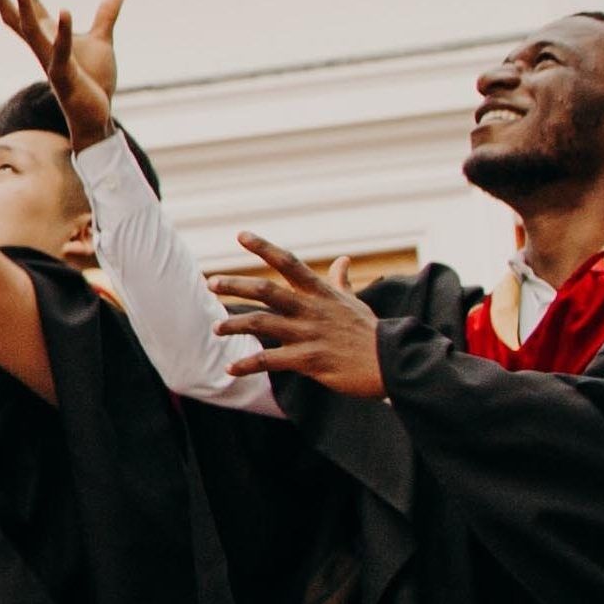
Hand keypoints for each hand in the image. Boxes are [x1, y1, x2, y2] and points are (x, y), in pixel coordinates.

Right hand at [0, 0, 121, 148]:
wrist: (94, 114)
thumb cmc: (93, 80)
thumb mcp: (101, 40)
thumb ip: (106, 15)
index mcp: (48, 37)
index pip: (31, 6)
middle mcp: (42, 47)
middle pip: (17, 17)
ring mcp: (50, 60)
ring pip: (31, 29)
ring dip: (25, 5)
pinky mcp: (64, 74)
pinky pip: (61, 49)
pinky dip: (62, 30)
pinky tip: (64, 10)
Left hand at [209, 235, 387, 399]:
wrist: (392, 362)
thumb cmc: (371, 332)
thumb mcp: (355, 302)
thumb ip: (340, 281)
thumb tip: (343, 260)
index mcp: (320, 293)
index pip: (288, 263)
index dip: (264, 247)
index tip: (241, 235)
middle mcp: (311, 310)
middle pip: (267, 291)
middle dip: (236, 285)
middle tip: (211, 283)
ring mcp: (309, 334)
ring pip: (262, 324)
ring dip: (235, 325)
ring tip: (215, 327)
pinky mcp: (309, 360)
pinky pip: (271, 360)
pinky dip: (248, 364)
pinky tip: (230, 368)